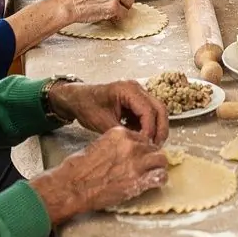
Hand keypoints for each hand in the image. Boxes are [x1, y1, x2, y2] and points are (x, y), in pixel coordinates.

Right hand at [32, 127, 168, 225]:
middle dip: (150, 156)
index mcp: (120, 134)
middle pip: (152, 147)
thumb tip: (124, 151)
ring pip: (161, 159)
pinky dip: (160, 179)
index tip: (140, 153)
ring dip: (157, 166)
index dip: (142, 147)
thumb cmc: (79, 167)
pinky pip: (160, 177)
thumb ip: (115, 145)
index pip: (142, 136)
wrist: (73, 185)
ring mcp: (136, 163)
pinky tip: (155, 182)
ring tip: (153, 172)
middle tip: (146, 164)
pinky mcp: (138, 180)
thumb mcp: (98, 145)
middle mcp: (131, 146)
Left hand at [45, 79, 168, 142]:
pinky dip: (148, 126)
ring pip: (157, 111)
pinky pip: (148, 114)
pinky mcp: (136, 102)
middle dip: (160, 129)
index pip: (148, 111)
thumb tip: (138, 145)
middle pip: (159, 108)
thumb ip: (122, 133)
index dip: (150, 129)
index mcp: (128, 90)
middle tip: (156, 147)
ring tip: (150, 145)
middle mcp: (137, 89)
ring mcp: (138, 94)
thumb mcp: (102, 122)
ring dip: (156, 128)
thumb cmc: (86, 106)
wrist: (77, 99)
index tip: (146, 145)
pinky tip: (141, 138)